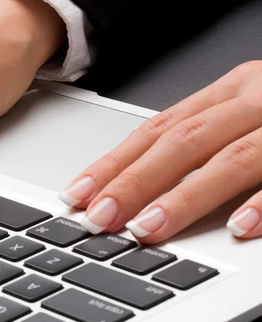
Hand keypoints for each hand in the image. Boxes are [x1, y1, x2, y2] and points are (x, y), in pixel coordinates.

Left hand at [59, 61, 261, 240]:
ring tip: (146, 229)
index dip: (112, 164)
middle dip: (133, 182)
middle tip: (99, 218)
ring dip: (183, 198)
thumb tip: (138, 183)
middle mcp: (251, 101)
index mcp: (228, 92)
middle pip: (181, 142)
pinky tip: (237, 228)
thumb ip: (200, 141)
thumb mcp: (244, 113)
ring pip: (229, 159)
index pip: (156, 130)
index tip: (77, 194)